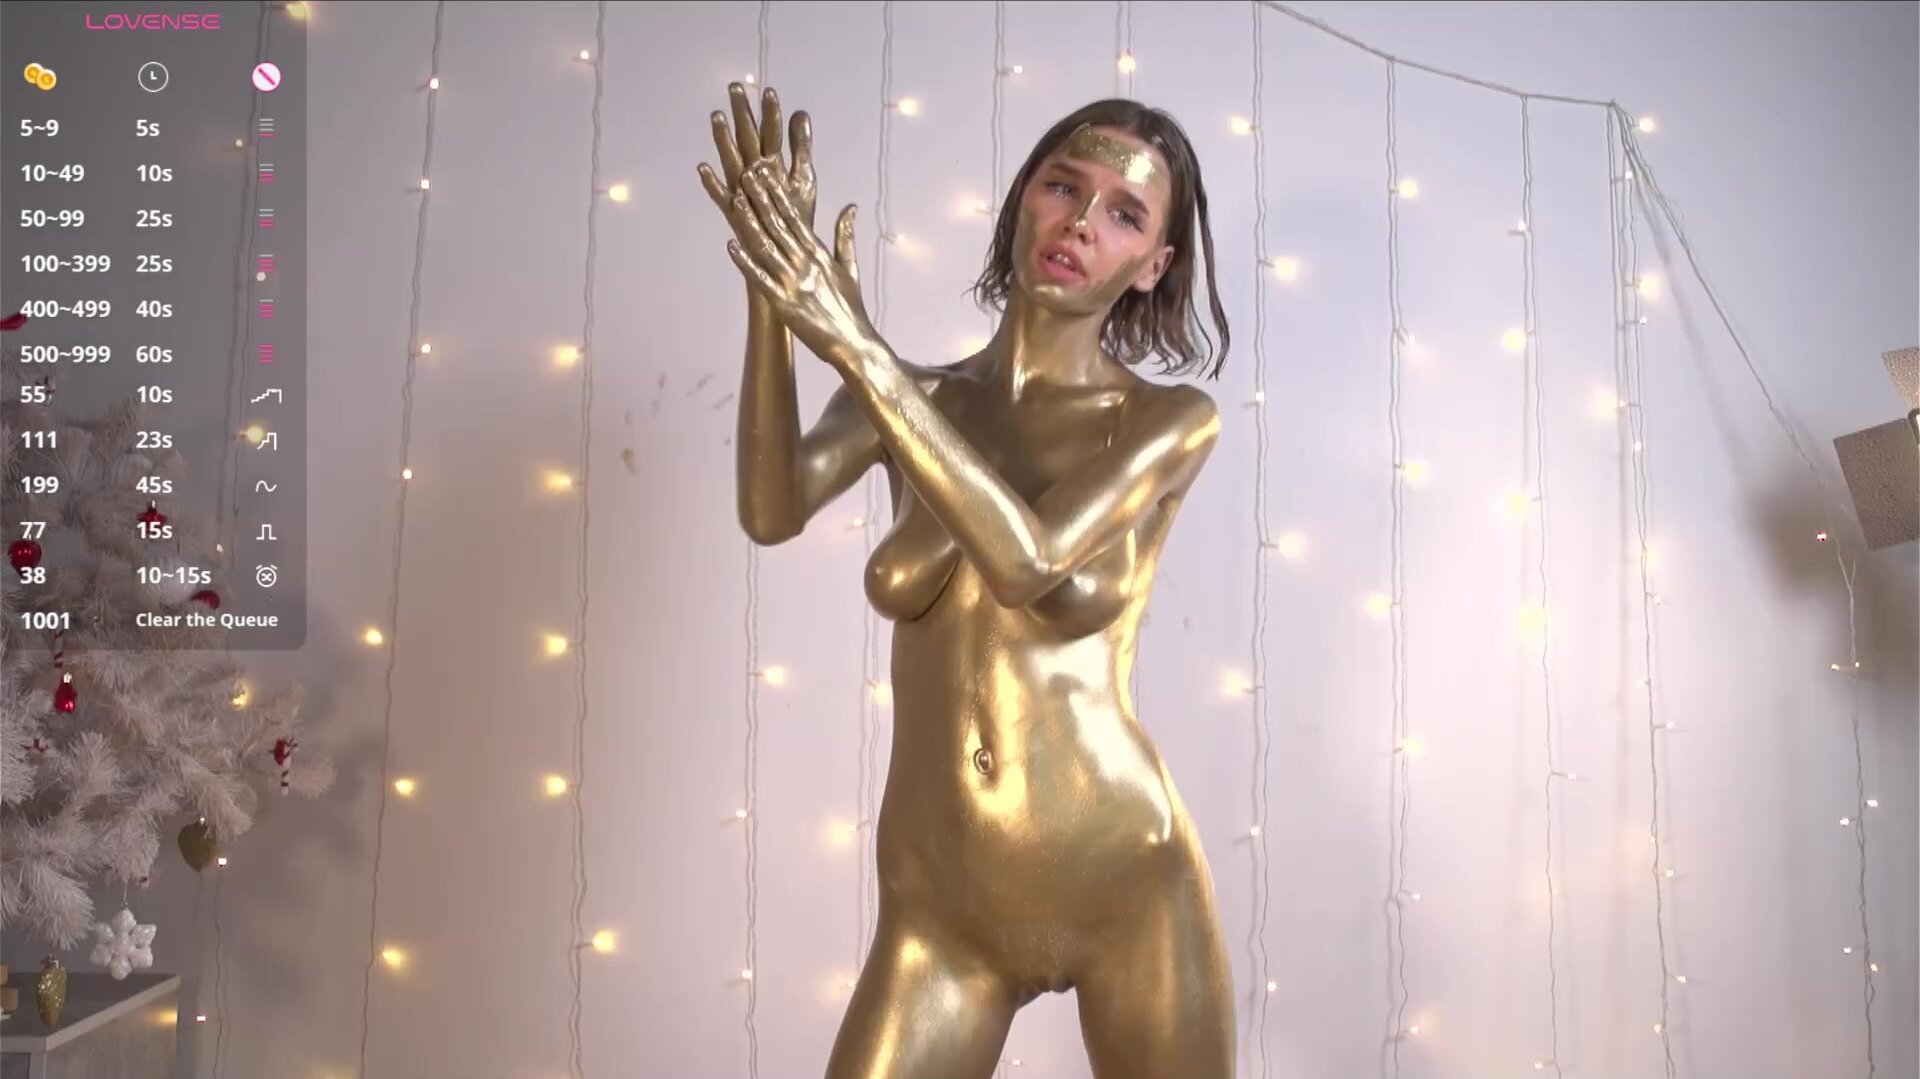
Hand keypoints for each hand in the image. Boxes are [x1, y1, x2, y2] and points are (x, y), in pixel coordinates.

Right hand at [698, 83, 815, 229]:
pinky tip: (703, 168)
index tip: (769, 91)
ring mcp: (742, 190)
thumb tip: (801, 112)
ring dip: (724, 139)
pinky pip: (720, 196)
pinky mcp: (734, 212)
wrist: (789, 250)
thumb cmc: (795, 214)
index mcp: (773, 164)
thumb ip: (801, 147)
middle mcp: (755, 173)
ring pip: (732, 161)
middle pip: (748, 139)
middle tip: (735, 88)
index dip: (771, 114)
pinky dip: (712, 184)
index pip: (772, 134)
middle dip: (742, 114)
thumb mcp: (804, 177)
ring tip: (717, 117)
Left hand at [719, 170, 875, 369]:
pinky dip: (745, 262)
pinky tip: (731, 245)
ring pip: (766, 247)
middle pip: (778, 225)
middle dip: (761, 198)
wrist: (853, 344)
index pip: (795, 216)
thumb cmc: (851, 308)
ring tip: (736, 199)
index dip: (778, 193)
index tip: (766, 172)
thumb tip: (851, 207)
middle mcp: (805, 263)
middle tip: (747, 173)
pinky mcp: (783, 303)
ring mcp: (793, 283)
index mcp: (818, 253)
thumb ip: (845, 236)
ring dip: (750, 223)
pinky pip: (760, 279)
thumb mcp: (850, 267)